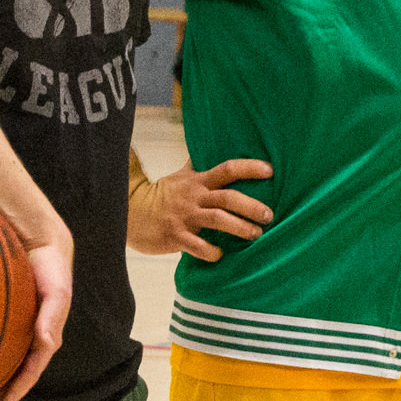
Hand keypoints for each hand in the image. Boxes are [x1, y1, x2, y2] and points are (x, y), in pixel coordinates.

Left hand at [0, 240, 74, 400]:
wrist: (41, 244)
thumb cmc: (52, 270)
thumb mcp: (57, 294)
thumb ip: (52, 317)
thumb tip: (48, 344)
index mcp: (42, 340)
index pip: (27, 375)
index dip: (14, 395)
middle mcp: (26, 339)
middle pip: (10, 376)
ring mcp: (13, 330)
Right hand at [132, 158, 274, 259]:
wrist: (131, 213)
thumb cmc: (161, 195)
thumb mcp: (180, 176)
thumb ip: (197, 165)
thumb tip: (209, 146)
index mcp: (198, 181)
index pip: (227, 169)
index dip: (249, 168)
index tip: (270, 170)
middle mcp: (194, 197)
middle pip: (228, 198)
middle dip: (251, 206)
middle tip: (269, 215)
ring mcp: (185, 217)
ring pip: (218, 220)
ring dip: (240, 228)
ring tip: (256, 234)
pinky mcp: (176, 236)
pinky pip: (198, 247)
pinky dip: (212, 251)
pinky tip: (220, 254)